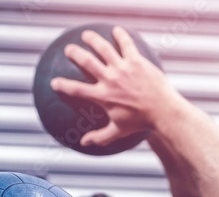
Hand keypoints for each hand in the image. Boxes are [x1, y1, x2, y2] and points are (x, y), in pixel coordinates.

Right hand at [50, 26, 180, 147]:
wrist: (164, 112)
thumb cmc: (141, 122)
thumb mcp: (119, 131)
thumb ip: (100, 137)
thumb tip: (85, 143)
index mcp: (103, 96)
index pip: (76, 89)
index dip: (62, 85)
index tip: (54, 82)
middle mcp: (110, 79)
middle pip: (86, 61)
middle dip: (74, 53)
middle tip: (69, 49)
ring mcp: (123, 68)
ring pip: (103, 48)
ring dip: (92, 39)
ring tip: (87, 35)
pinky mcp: (137, 61)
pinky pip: (126, 44)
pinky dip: (121, 36)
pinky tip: (117, 30)